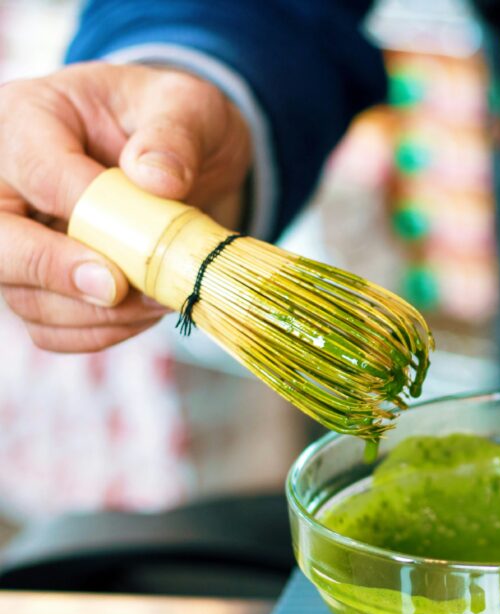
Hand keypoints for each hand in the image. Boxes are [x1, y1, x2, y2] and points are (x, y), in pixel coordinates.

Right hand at [0, 62, 251, 351]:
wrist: (190, 161)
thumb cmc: (179, 123)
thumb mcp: (190, 107)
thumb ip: (176, 135)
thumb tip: (157, 178)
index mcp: (30, 118)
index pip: (34, 167)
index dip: (77, 206)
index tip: (129, 239)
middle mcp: (6, 182)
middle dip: (55, 270)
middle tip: (116, 288)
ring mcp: (19, 238)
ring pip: (24, 295)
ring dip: (95, 312)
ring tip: (160, 297)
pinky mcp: (40, 285)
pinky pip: (51, 327)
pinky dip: (101, 331)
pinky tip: (146, 313)